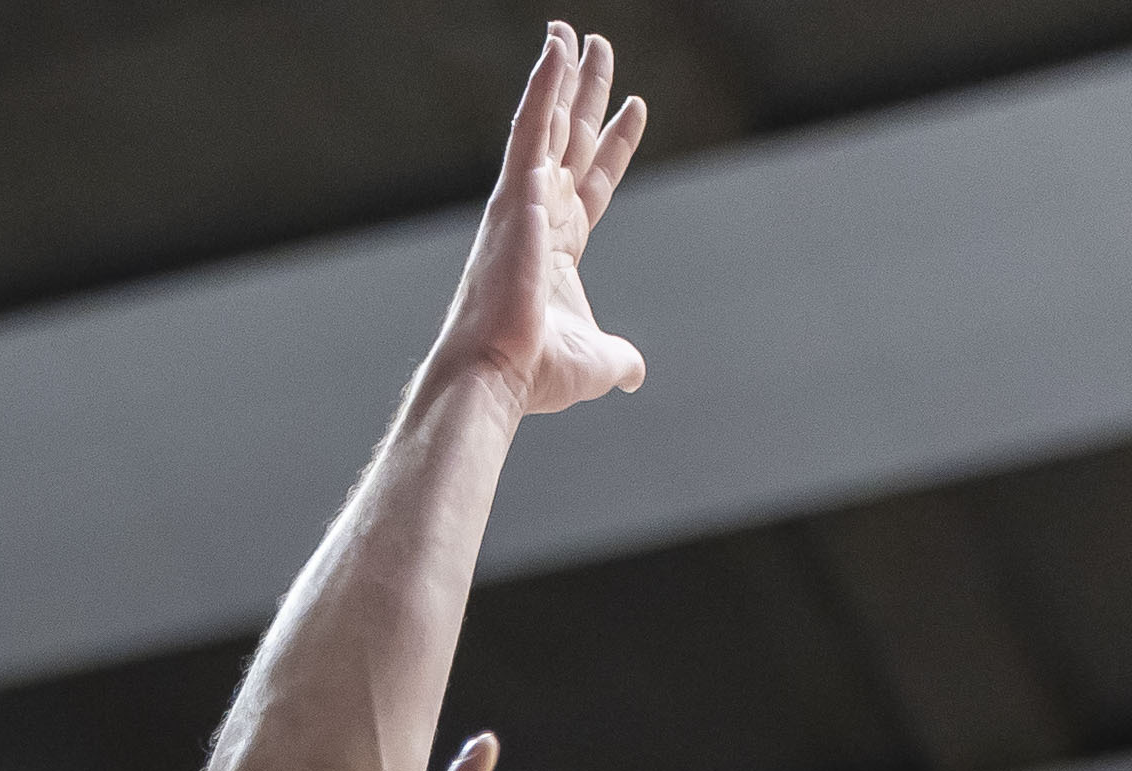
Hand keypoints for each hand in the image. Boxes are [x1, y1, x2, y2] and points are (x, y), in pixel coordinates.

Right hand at [436, 22, 648, 415]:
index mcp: (558, 246)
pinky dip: (543, 83)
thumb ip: (619, 357)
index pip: (593, 181)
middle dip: (587, 94)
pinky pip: (529, 124)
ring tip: (574, 31)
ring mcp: (524, 199)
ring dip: (564, 75)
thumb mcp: (597, 361)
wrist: (497, 374)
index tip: (635, 107)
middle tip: (599, 49)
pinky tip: (556, 44)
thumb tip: (634, 373)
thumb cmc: (535, 374)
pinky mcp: (513, 191)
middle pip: (571, 138)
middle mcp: (539, 214)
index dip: (615, 145)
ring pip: (549, 121)